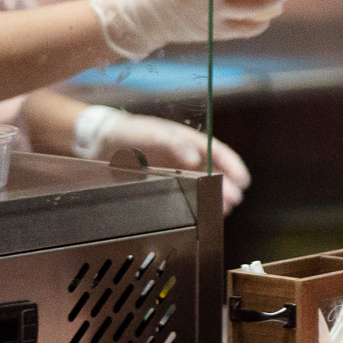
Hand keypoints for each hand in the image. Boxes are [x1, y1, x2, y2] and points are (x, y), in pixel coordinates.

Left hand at [86, 111, 250, 211]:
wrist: (99, 143)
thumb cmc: (129, 132)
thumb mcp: (153, 133)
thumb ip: (174, 143)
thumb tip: (194, 157)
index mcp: (188, 140)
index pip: (218, 152)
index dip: (233, 166)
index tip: (243, 180)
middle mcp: (185, 156)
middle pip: (214, 171)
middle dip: (227, 186)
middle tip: (234, 200)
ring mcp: (175, 170)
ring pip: (202, 184)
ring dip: (214, 196)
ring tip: (223, 210)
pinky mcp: (163, 183)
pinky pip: (185, 193)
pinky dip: (195, 202)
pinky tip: (200, 211)